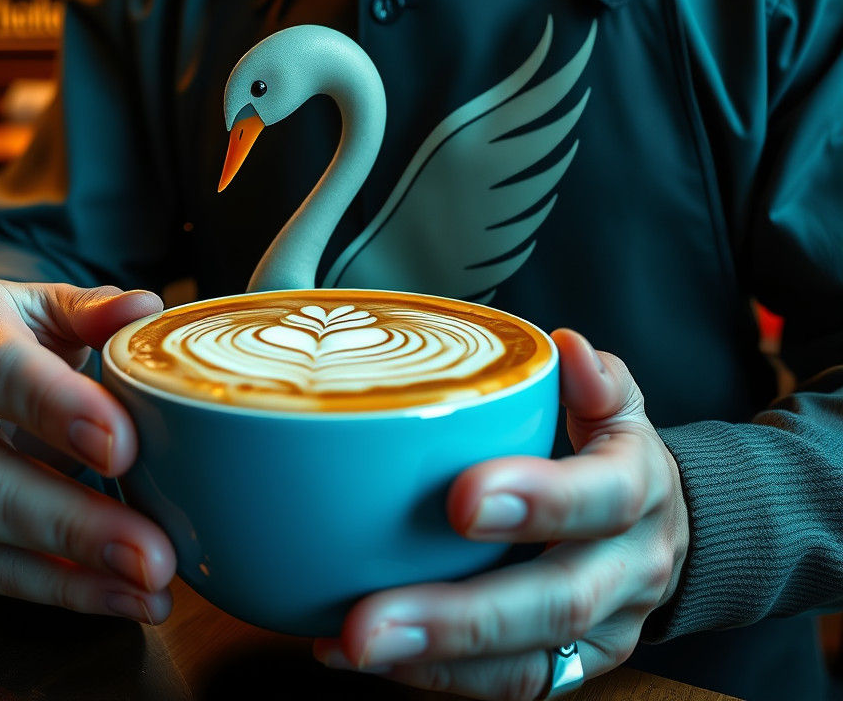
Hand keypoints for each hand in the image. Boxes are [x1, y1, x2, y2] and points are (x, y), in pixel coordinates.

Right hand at [0, 276, 174, 623]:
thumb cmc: (27, 326)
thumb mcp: (56, 303)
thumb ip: (97, 309)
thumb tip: (144, 310)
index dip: (58, 410)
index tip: (123, 447)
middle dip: (73, 522)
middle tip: (154, 553)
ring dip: (74, 572)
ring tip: (151, 587)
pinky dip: (61, 588)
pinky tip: (123, 596)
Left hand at [314, 329, 689, 699]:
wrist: (662, 531)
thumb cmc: (613, 454)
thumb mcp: (617, 406)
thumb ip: (594, 379)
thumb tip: (567, 347)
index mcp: (639, 489)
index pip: (601, 498)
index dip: (539, 502)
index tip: (461, 499)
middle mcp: (629, 569)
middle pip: (559, 604)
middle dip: (462, 616)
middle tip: (371, 618)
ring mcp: (606, 631)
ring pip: (529, 664)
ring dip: (435, 660)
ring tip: (352, 644)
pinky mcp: (573, 668)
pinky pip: (509, 685)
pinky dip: (432, 677)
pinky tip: (357, 653)